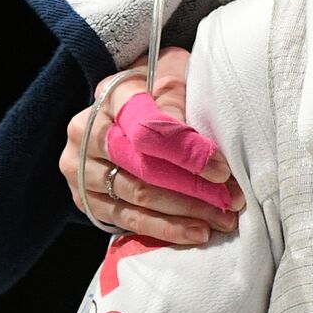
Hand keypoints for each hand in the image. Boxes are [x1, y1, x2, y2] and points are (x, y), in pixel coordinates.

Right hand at [60, 47, 244, 243]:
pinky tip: (197, 232)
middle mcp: (85, 132)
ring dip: (185, 212)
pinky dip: (165, 228)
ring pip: (137, 196)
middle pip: (142, 167)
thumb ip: (181, 107)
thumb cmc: (164, 88)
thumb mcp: (175, 80)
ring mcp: (80, 168)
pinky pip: (127, 219)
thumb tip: (201, 150)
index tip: (222, 170)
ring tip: (223, 219)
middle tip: (231, 200)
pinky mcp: (86, 198)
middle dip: (192, 188)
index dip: (186, 152)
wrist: (134, 99)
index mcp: (111, 96)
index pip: (147, 129)